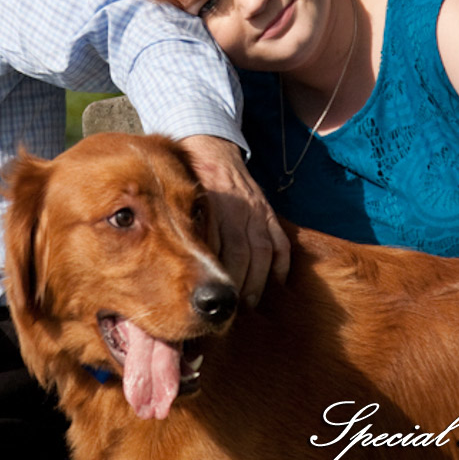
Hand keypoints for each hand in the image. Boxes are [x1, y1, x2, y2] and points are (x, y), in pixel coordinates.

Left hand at [176, 135, 289, 306]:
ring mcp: (255, 211)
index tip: (204, 303)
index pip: (213, 248)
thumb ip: (182, 229)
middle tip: (225, 311)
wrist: (210, 147)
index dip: (211, 279)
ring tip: (246, 304)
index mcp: (211, 206)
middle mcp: (235, 209)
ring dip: (256, 282)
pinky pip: (281, 243)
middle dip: (234, 286)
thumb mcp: (177, 201)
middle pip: (239, 254)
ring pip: (261, 252)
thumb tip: (179, 268)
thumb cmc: (188, 184)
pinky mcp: (268, 212)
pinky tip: (275, 285)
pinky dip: (281, 266)